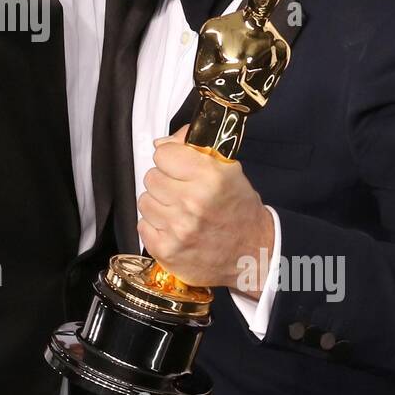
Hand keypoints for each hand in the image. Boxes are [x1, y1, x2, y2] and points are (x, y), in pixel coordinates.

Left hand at [137, 125, 273, 293]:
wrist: (252, 252)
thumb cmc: (239, 211)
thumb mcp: (228, 170)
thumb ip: (194, 148)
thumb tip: (162, 142)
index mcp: (211, 177)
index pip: (163, 154)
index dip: (171, 158)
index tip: (179, 167)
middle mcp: (193, 202)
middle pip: (151, 177)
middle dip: (165, 182)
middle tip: (183, 191)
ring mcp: (178, 229)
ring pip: (144, 201)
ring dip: (159, 204)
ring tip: (180, 211)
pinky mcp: (166, 250)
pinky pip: (143, 225)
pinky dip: (156, 226)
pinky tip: (175, 228)